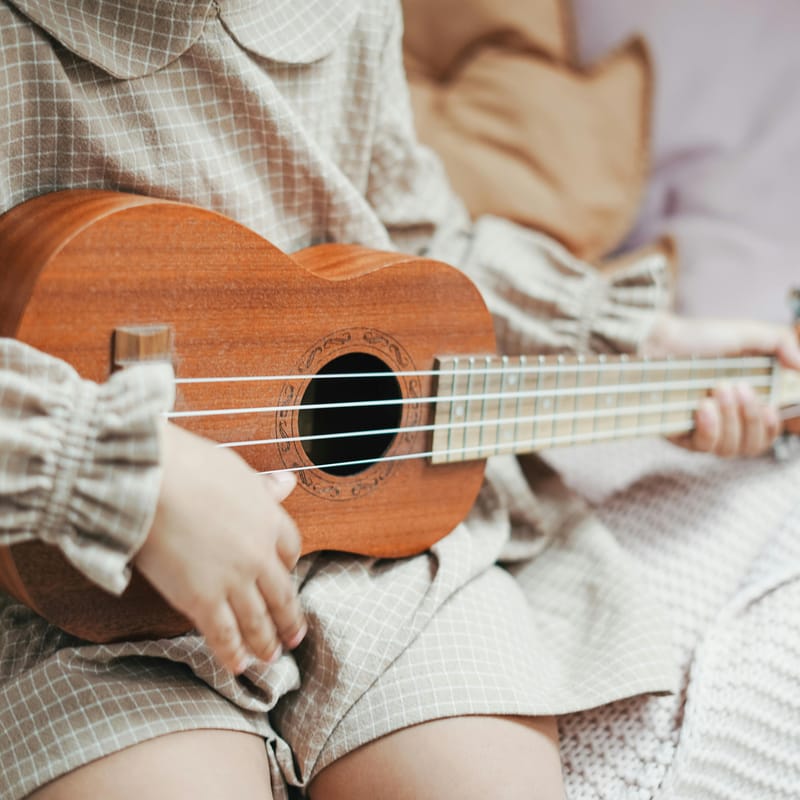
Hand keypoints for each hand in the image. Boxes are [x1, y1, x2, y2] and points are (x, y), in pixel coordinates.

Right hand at [134, 424, 305, 673]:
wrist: (151, 480)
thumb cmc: (188, 465)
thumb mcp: (235, 470)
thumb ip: (262, 486)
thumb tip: (288, 482)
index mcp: (269, 518)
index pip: (291, 549)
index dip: (289, 566)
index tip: (287, 575)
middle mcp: (259, 553)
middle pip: (282, 592)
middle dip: (289, 618)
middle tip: (296, 637)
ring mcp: (234, 579)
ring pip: (258, 619)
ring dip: (266, 642)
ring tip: (271, 657)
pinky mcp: (202, 599)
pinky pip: (224, 633)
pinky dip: (232, 652)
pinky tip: (239, 665)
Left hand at [643, 314, 799, 456]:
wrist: (658, 340)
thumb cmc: (699, 339)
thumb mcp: (746, 334)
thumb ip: (779, 343)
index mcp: (744, 405)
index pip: (767, 434)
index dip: (772, 427)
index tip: (771, 406)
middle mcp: (726, 423)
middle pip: (752, 446)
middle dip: (752, 418)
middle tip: (739, 387)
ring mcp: (702, 431)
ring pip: (730, 449)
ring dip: (731, 419)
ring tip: (719, 388)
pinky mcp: (679, 435)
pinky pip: (703, 446)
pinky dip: (710, 428)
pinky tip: (703, 406)